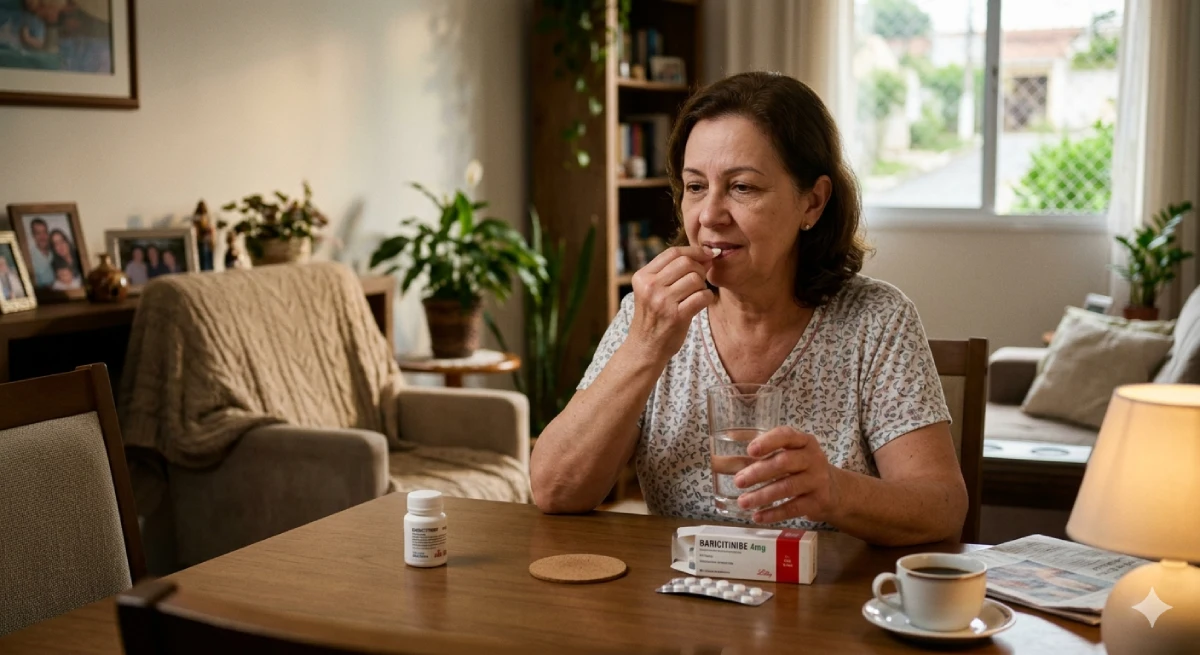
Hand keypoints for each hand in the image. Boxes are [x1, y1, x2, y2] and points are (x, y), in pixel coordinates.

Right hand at [628, 246, 715, 360]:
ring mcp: (662, 301)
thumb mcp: (650, 290)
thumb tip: (704, 254)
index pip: (673, 252)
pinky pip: (702, 296)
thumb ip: (669, 271)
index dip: (694, 251)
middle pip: (686, 262)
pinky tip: (701, 303)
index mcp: (642, 277)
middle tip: (700, 279)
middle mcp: (650, 287)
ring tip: (695, 294)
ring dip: (702, 285)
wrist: (645, 348)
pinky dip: (707, 298)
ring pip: (695, 278)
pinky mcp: (676, 316)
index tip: (707, 254)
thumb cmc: (653, 317)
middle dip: (700, 268)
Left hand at [733, 427, 841, 524]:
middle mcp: (813, 458)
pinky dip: (774, 513)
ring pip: (788, 487)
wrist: (836, 491)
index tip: (750, 451)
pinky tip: (758, 517)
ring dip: (763, 495)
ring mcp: (817, 480)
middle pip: (785, 462)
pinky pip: (794, 508)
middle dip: (759, 472)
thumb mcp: (787, 454)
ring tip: (743, 502)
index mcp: (803, 441)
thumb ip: (757, 456)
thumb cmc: (801, 468)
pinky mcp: (818, 501)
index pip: (787, 435)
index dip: (768, 442)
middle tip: (738, 480)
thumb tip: (717, 461)